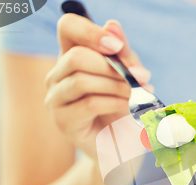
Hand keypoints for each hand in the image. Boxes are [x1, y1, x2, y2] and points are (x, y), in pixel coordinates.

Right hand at [45, 14, 152, 158]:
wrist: (124, 147)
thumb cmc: (125, 109)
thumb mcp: (128, 76)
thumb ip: (121, 54)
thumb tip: (112, 25)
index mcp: (72, 57)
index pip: (68, 27)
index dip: (91, 32)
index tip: (116, 46)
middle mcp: (57, 75)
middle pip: (76, 56)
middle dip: (112, 66)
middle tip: (140, 77)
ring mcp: (56, 98)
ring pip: (81, 80)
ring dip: (116, 86)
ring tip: (137, 94)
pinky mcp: (62, 120)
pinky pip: (89, 103)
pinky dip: (114, 102)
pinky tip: (128, 106)